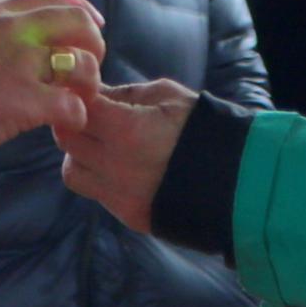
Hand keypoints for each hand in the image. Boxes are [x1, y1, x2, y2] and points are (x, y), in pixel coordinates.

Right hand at [0, 0, 106, 155]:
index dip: (80, 9)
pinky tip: (65, 124)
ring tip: (79, 99)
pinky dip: (76, 116)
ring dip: (89, 83)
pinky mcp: (26, 100)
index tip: (93, 24)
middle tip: (88, 68)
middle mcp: (14, 32)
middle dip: (94, 45)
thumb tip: (25, 45)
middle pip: (77, 23)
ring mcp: (22, 65)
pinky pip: (72, 105)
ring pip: (82, 63)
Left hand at [61, 75, 194, 231]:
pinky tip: (122, 165)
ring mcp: (120, 196)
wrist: (239, 181)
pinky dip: (99, 177)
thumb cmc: (204, 129)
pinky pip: (96, 193)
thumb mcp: (166, 96)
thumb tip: (94, 91)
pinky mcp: (129, 216)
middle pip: (66, 140)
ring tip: (102, 144)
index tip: (83, 90)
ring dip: (79, 154)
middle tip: (89, 114)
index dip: (75, 96)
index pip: (75, 108)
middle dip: (73, 122)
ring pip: (72, 172)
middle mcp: (116, 166)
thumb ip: (124, 94)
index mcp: (126, 130)